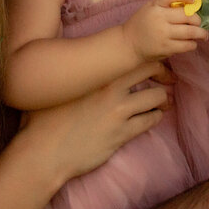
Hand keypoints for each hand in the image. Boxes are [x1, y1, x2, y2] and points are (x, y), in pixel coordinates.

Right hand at [21, 61, 168, 180]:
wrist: (43, 153)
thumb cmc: (43, 121)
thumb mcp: (56, 89)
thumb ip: (72, 76)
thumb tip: (76, 66)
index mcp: (94, 74)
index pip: (131, 54)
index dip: (145, 58)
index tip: (149, 64)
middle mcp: (109, 87)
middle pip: (150, 69)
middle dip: (162, 74)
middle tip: (166, 80)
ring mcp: (118, 111)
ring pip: (157, 97)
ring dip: (162, 99)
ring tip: (161, 102)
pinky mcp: (122, 133)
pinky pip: (150, 120)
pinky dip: (155, 117)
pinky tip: (151, 118)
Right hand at [121, 0, 208, 60]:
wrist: (128, 44)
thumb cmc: (142, 24)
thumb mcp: (150, 8)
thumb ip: (166, 5)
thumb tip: (191, 3)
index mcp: (155, 5)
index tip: (192, 0)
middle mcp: (159, 18)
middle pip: (187, 15)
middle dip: (197, 19)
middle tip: (199, 22)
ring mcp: (163, 34)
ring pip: (190, 32)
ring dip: (200, 33)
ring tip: (203, 34)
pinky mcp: (166, 48)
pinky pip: (186, 45)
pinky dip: (193, 44)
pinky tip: (191, 43)